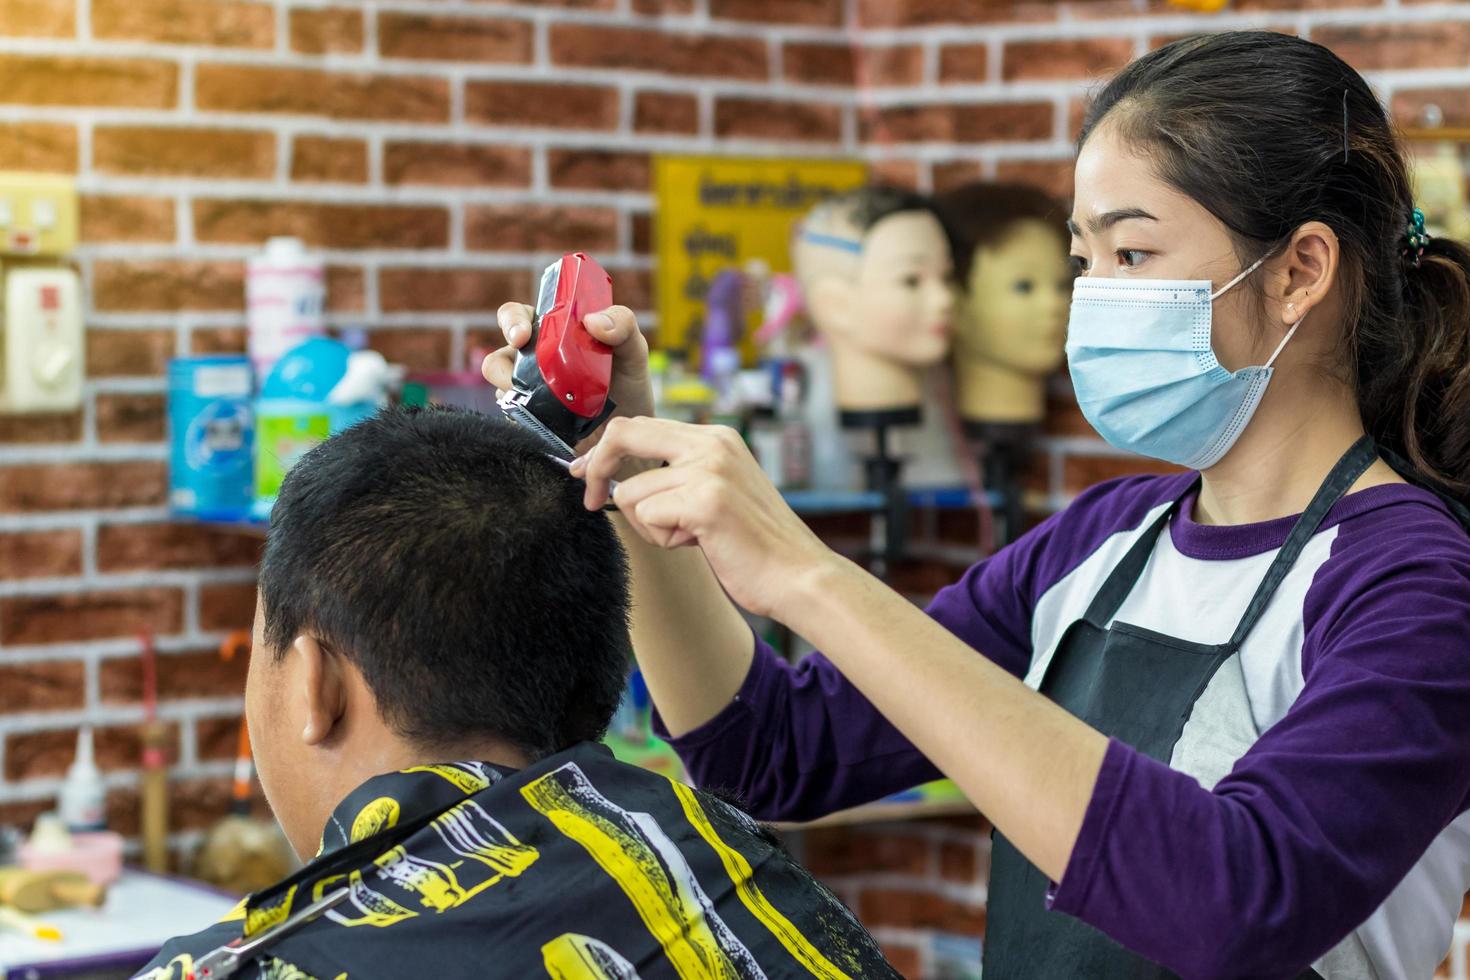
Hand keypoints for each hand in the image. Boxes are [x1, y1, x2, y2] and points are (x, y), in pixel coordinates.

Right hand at [481, 302, 653, 453]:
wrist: (632, 433)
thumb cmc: (628, 383)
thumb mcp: (633, 349)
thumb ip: (623, 324)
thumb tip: (592, 321)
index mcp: (550, 332)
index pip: (516, 315)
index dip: (511, 321)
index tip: (521, 336)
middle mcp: (532, 360)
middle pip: (498, 358)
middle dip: (500, 368)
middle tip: (517, 379)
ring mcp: (528, 393)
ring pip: (502, 393)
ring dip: (517, 399)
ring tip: (547, 407)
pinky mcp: (531, 422)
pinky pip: (517, 421)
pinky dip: (530, 423)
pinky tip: (554, 425)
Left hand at [571, 417, 843, 619]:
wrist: (797, 575)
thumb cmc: (753, 544)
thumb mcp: (716, 492)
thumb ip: (678, 475)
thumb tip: (617, 479)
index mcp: (716, 437)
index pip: (640, 425)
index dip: (604, 449)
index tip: (586, 473)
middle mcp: (712, 443)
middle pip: (624, 435)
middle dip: (597, 469)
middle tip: (591, 499)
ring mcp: (709, 469)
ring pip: (631, 493)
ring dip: (650, 526)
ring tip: (691, 537)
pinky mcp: (705, 500)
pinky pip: (646, 516)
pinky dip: (663, 539)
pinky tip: (698, 544)